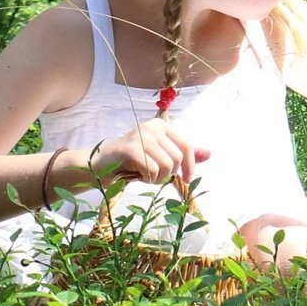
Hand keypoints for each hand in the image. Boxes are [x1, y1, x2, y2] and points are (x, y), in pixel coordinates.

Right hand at [89, 119, 208, 187]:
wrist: (97, 166)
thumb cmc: (130, 163)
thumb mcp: (160, 157)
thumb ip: (182, 154)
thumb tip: (209, 154)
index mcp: (162, 126)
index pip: (187, 146)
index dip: (190, 165)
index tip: (187, 179)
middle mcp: (153, 127)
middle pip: (178, 159)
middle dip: (168, 174)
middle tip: (152, 175)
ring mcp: (141, 136)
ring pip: (167, 166)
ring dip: (156, 178)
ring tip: (142, 174)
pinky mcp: (131, 149)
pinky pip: (153, 170)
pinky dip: (146, 179)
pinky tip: (134, 174)